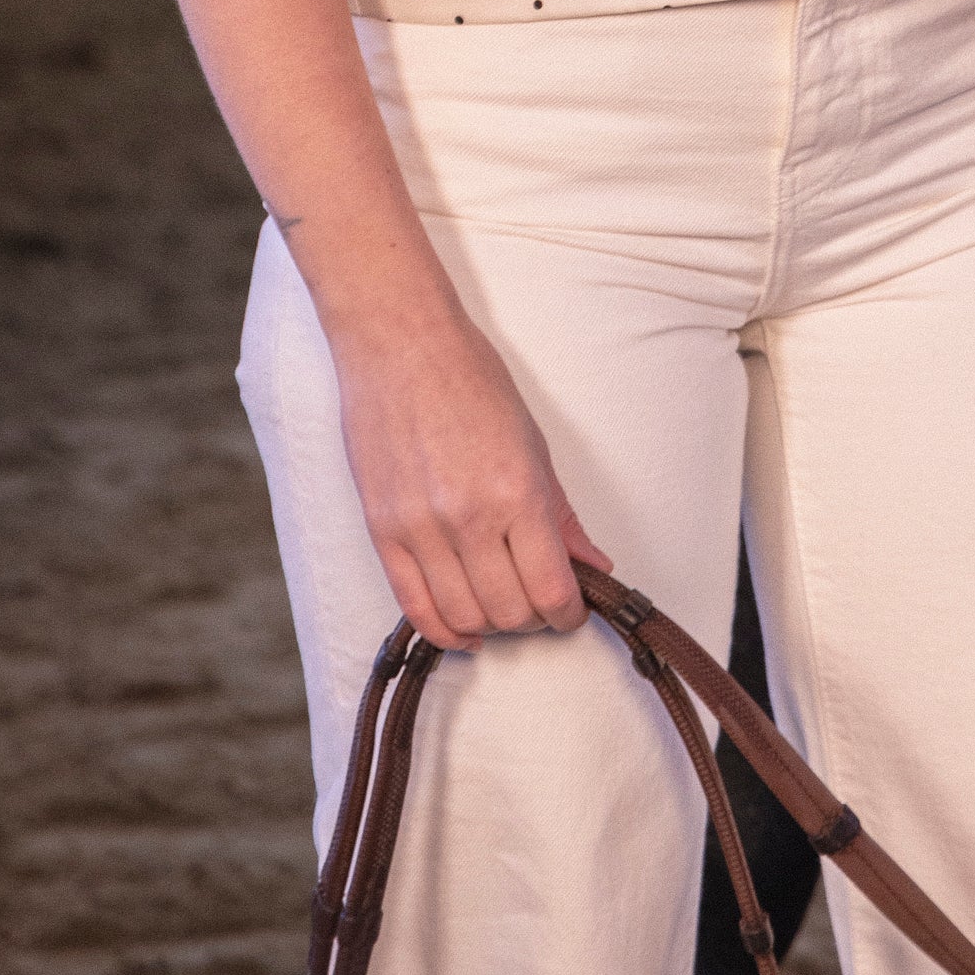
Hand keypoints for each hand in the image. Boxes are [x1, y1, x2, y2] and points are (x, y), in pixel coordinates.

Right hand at [332, 302, 613, 650]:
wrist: (400, 344)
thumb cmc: (469, 378)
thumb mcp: (533, 441)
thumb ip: (561, 513)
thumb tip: (592, 565)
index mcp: (517, 491)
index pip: (552, 589)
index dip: (569, 613)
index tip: (572, 610)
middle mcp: (469, 517)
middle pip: (510, 612)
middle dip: (534, 618)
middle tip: (539, 601)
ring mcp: (421, 529)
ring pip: (465, 617)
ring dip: (492, 625)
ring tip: (502, 605)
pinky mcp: (382, 532)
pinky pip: (415, 607)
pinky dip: (445, 630)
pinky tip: (463, 628)